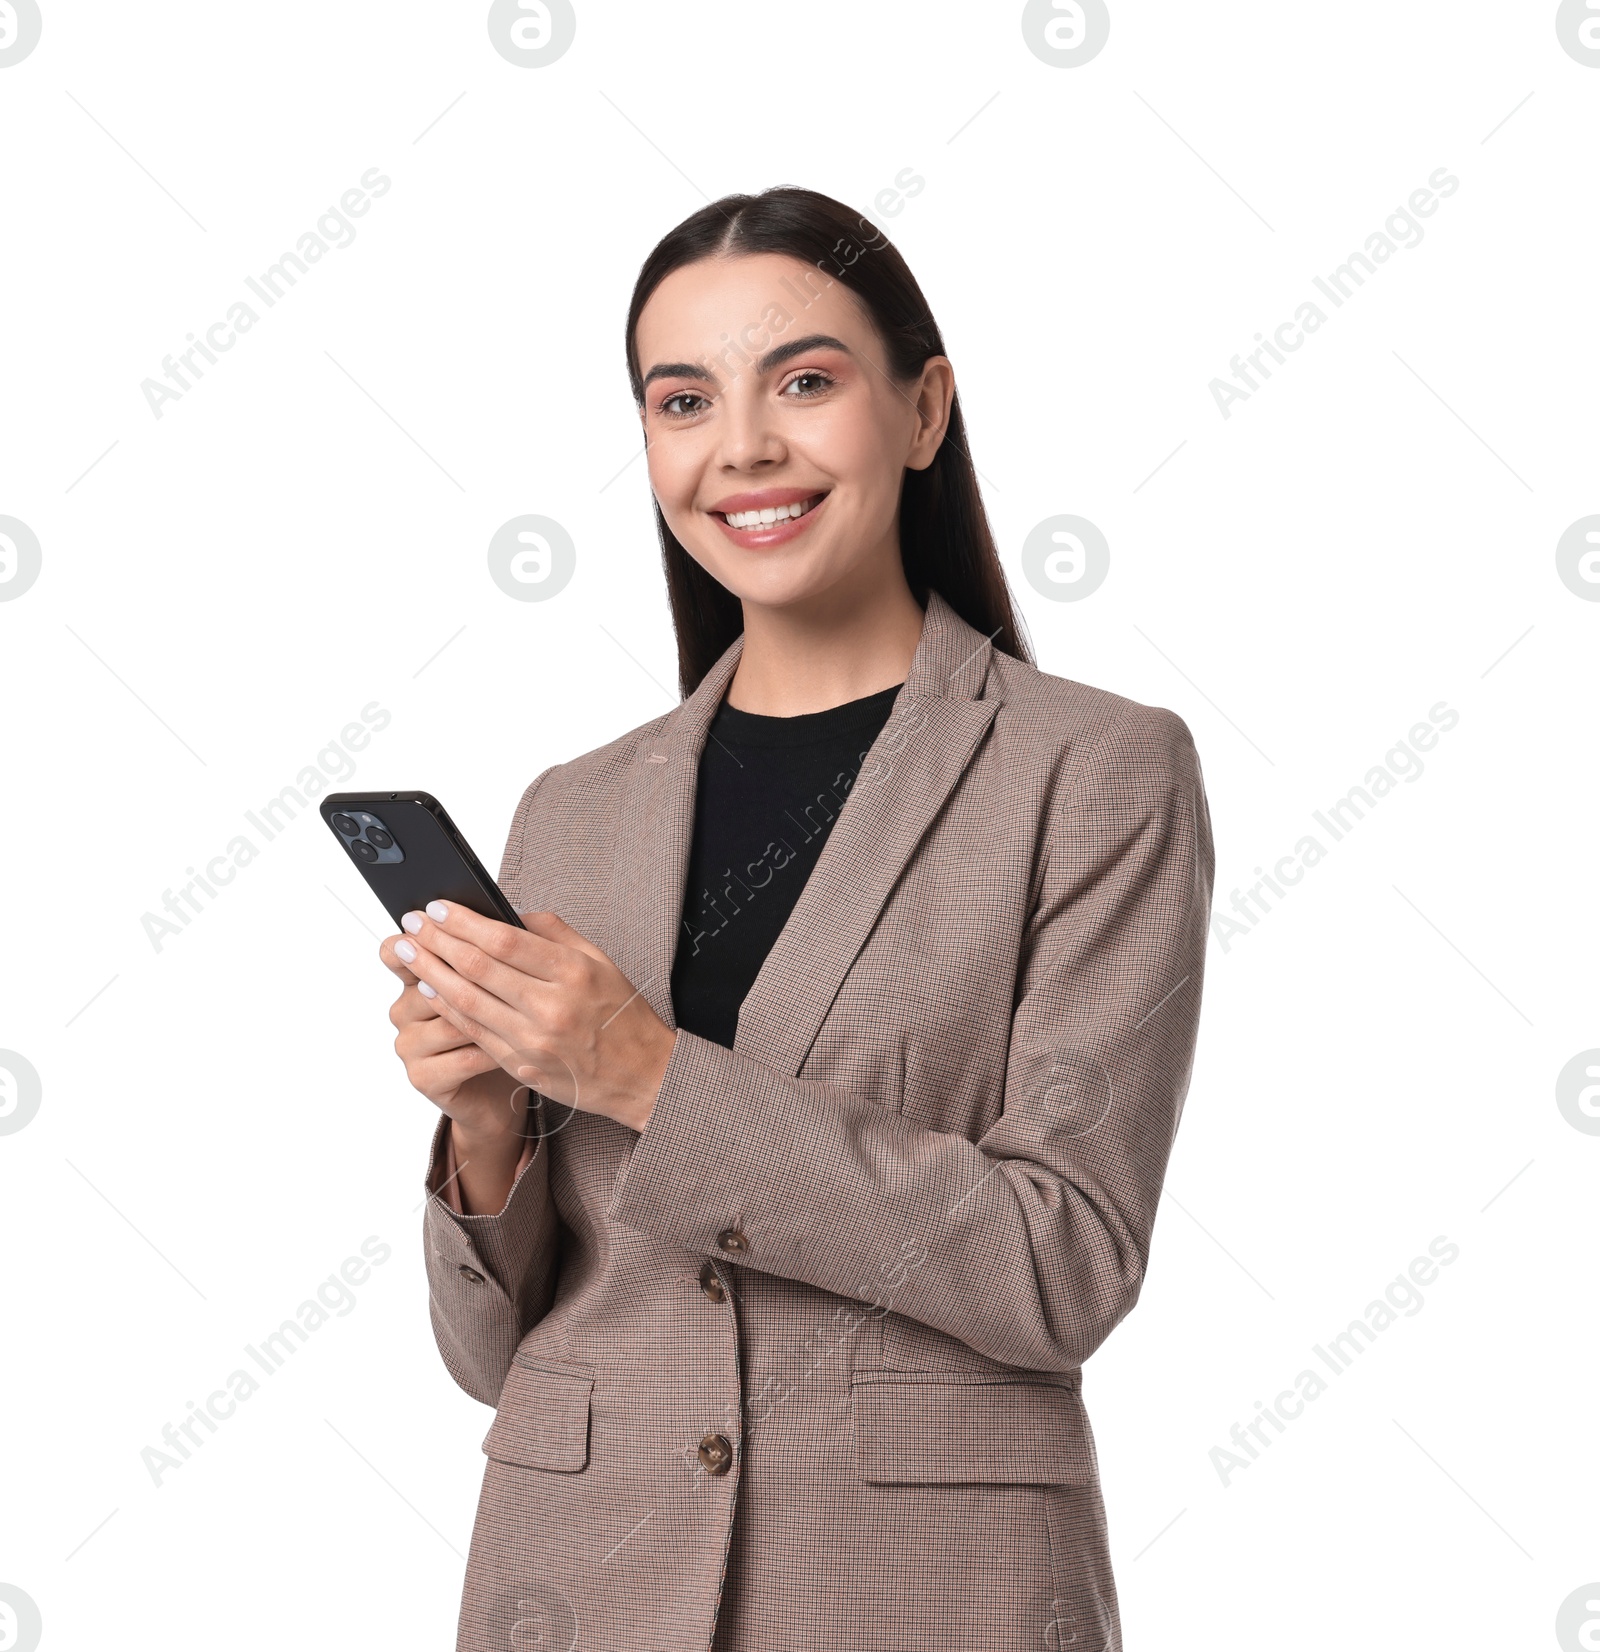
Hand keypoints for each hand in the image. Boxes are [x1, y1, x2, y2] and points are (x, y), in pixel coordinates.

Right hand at [381, 932, 527, 1146]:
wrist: (498, 1090)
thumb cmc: (503, 1028)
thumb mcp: (499, 985)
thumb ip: (497, 952)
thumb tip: (512, 914)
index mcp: (416, 978)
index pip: (397, 950)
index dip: (414, 937)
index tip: (430, 918)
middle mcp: (405, 1009)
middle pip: (429, 980)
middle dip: (467, 966)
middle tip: (505, 958)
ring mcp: (410, 1045)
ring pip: (450, 1018)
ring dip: (488, 1012)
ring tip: (524, 1004)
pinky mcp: (424, 1077)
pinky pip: (463, 1058)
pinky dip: (494, 1049)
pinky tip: (522, 1043)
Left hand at [387, 901, 676, 1133]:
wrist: (642, 1076)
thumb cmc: (621, 1015)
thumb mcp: (600, 961)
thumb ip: (554, 932)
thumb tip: (507, 912)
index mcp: (573, 973)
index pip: (504, 939)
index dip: (463, 921)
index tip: (437, 907)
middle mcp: (552, 1007)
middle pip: (478, 967)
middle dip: (437, 941)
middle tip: (411, 924)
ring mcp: (534, 1041)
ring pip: (468, 1001)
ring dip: (431, 972)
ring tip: (409, 952)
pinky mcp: (522, 1066)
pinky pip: (474, 1032)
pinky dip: (448, 1008)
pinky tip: (430, 988)